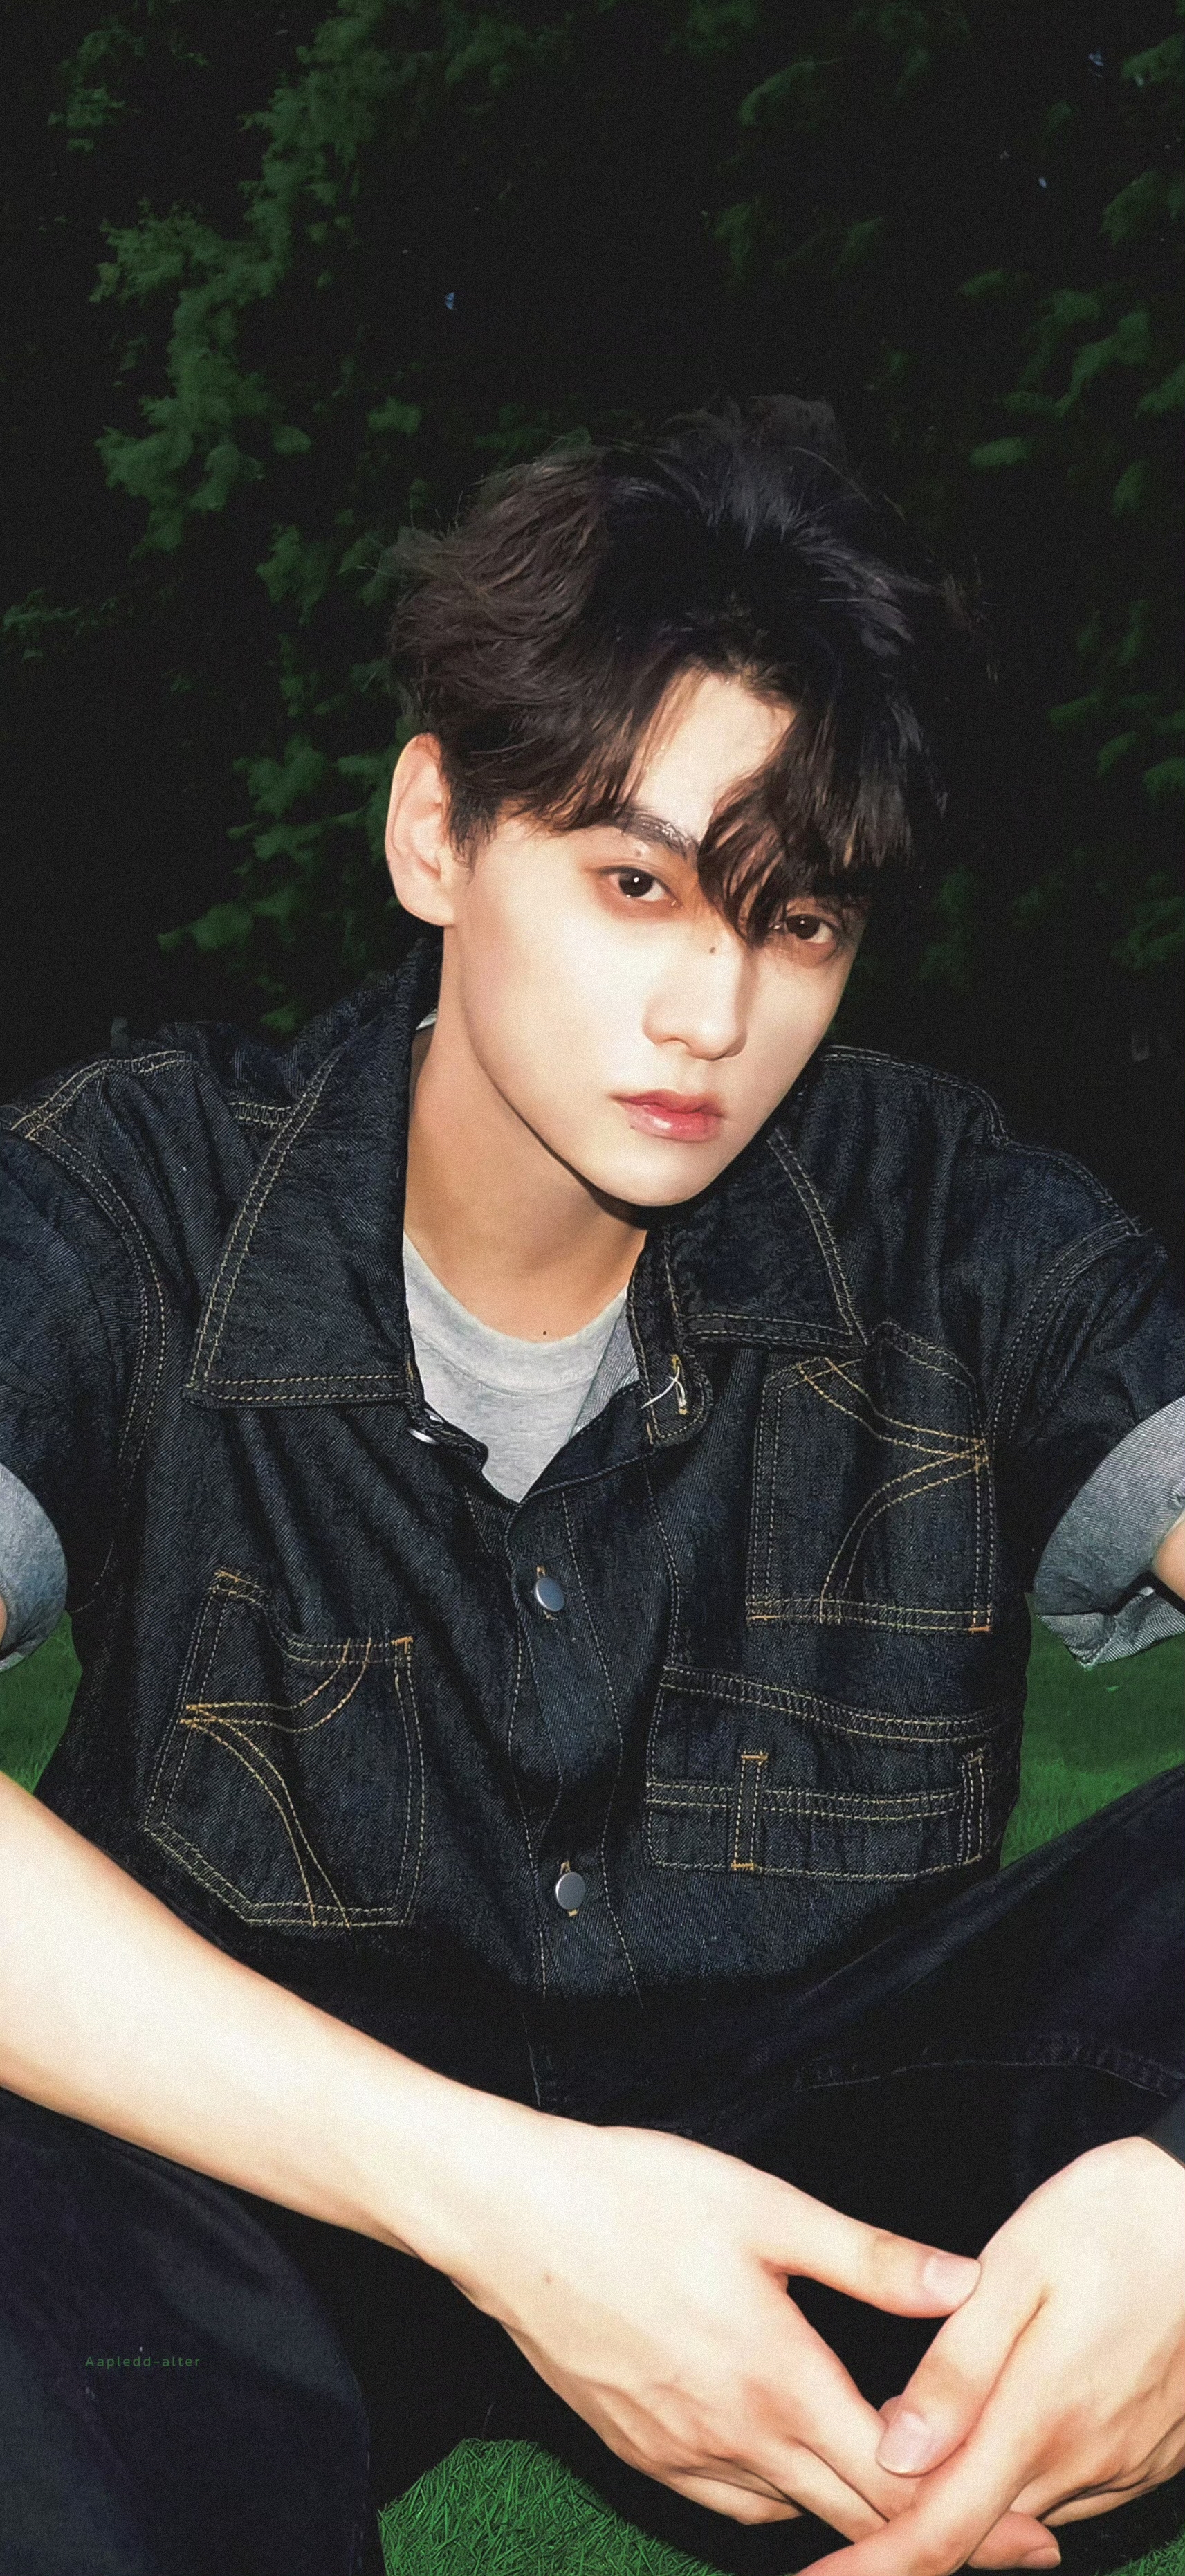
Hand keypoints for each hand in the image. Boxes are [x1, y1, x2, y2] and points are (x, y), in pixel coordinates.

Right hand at [444, 2109, 1050, 2552]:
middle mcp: (734, 2438)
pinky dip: (778, 2500)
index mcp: (778, 2378)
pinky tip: (793, 2471)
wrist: (508, 2219)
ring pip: (790, 2515)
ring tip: (899, 2497)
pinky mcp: (638, 2452)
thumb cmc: (635, 2196)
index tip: (1025, 2516)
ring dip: (851, 2515)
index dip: (967, 2502)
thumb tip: (966, 2283)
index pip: (895, 2477)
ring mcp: (680, 2455)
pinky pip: (729, 2503)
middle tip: (996, 2539)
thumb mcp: (765, 2208)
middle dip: (928, 2531)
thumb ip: (870, 2258)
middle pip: (853, 2519)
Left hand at [799, 2135, 1184, 2575]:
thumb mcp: (1015, 2270)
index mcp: (1039, 2419)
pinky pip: (1072, 2487)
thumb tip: (895, 2451)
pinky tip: (1003, 2413)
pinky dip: (1023, 2471)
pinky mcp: (1153, 2456)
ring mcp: (1125, 2466)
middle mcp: (1085, 2463)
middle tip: (866, 2458)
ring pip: (1024, 2511)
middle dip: (913, 2518)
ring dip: (971, 2490)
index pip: (942, 2530)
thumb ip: (956, 2368)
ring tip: (926, 2426)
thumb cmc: (1105, 2222)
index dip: (876, 2565)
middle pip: (979, 2529)